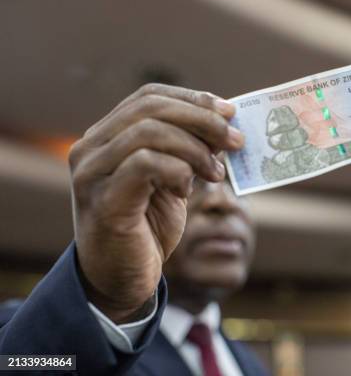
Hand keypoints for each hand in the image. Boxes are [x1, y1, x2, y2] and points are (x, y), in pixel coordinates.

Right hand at [68, 84, 243, 322]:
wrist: (122, 279)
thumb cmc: (148, 226)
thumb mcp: (173, 179)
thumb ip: (187, 150)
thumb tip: (226, 123)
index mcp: (106, 136)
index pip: (149, 96)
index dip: (193, 99)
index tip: (230, 112)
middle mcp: (91, 148)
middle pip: (150, 108)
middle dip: (202, 119)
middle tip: (235, 140)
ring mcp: (92, 173)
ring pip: (149, 132)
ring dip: (195, 148)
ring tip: (216, 173)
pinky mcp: (103, 200)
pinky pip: (145, 164)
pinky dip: (178, 170)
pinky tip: (187, 191)